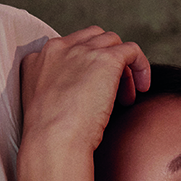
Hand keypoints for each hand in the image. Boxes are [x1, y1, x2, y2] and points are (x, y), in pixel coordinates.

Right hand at [20, 27, 150, 153]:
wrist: (54, 141)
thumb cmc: (51, 138)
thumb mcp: (45, 109)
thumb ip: (57, 95)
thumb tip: (81, 102)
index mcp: (38, 59)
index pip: (68, 50)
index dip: (86, 68)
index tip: (93, 93)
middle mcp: (57, 48)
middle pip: (92, 39)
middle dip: (106, 62)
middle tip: (113, 95)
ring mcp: (82, 50)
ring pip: (112, 42)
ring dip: (123, 68)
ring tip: (126, 98)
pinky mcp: (106, 59)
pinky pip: (131, 50)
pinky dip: (141, 66)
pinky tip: (143, 87)